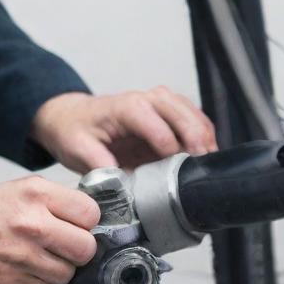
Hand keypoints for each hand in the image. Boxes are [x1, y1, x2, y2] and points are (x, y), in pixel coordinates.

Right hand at [0, 176, 100, 283]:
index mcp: (37, 194)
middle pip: (86, 248)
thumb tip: (88, 217)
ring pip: (68, 274)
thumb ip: (54, 201)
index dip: (86, 223)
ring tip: (34, 260)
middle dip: (77, 252)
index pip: (90, 213)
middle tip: (60, 248)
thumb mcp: (18, 189)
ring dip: (56, 272)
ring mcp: (27, 257)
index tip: (76, 227)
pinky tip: (22, 274)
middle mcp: (35, 224)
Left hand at [29, 86, 217, 171]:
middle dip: (194, 136)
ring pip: (191, 111)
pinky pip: (194, 119)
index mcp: (124, 106)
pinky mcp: (168, 115)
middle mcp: (146, 99)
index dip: (167, 143)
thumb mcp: (77, 149)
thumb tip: (118, 183)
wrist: (74, 118)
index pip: (152, 120)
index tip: (175, 166)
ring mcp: (160, 104)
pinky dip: (204, 135)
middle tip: (202, 165)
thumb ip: (97, 164)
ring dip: (204, 135)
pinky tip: (207, 156)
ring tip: (209, 164)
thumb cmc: (76, 131)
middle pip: (179, 110)